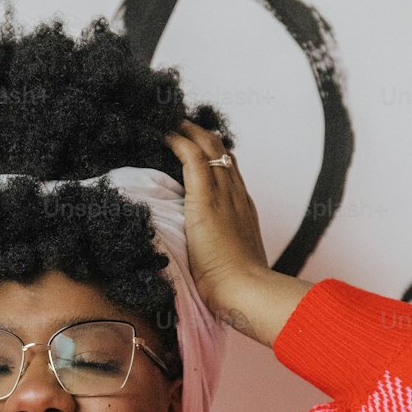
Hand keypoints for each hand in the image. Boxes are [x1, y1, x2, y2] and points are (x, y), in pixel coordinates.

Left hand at [163, 119, 269, 313]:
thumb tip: (206, 255)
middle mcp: (236, 195)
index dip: (214, 154)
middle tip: (181, 124)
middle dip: (201, 135)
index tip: (198, 146)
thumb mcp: (230, 260)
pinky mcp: (206, 199)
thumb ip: (219, 249)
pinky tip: (165, 135)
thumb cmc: (236, 285)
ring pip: (210, 148)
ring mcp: (223, 194)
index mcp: (243, 209)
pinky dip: (179, 142)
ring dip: (189, 132)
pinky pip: (193, 159)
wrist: (245, 289)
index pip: (229, 171)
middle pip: (222, 152)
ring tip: (171, 123)